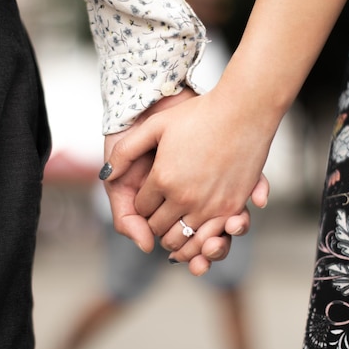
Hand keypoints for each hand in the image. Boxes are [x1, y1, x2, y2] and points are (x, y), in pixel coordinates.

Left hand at [103, 87, 274, 262]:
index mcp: (162, 178)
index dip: (143, 203)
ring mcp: (209, 205)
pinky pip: (209, 237)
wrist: (243, 111)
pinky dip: (199, 238)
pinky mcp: (232, 208)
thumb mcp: (154, 126)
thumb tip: (105, 175)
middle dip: (155, 221)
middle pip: (158, 227)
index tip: (149, 196)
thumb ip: (125, 152)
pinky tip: (197, 226)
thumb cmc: (198, 114)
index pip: (141, 209)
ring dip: (175, 234)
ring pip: (181, 238)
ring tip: (175, 221)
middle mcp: (183, 197)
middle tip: (159, 212)